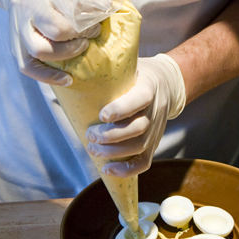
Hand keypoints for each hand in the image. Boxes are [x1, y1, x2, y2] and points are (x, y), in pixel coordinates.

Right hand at [0, 0, 101, 83]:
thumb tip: (108, 5)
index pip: (55, 25)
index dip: (79, 30)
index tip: (95, 25)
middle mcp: (20, 15)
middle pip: (43, 45)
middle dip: (72, 45)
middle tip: (90, 36)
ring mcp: (15, 31)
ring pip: (34, 56)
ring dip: (62, 58)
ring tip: (82, 49)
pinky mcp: (16, 43)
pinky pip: (27, 66)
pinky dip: (47, 76)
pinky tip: (67, 79)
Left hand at [86, 54, 185, 176]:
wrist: (167, 83)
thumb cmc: (137, 76)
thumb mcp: (128, 68)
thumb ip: (108, 72)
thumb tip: (71, 76)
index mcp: (149, 86)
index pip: (141, 98)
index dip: (122, 108)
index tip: (102, 115)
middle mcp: (156, 108)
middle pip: (138, 127)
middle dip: (111, 135)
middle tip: (90, 135)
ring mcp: (157, 128)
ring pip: (140, 145)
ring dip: (114, 152)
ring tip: (93, 149)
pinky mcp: (154, 142)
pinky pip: (144, 162)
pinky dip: (127, 170)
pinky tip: (107, 169)